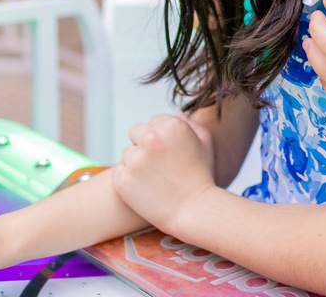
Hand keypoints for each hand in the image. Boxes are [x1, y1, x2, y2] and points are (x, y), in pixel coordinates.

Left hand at [113, 114, 215, 234]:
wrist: (193, 209)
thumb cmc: (201, 175)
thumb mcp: (205, 141)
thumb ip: (188, 123)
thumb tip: (175, 116)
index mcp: (170, 125)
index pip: (152, 122)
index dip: (161, 138)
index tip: (169, 153)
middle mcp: (150, 138)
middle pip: (135, 133)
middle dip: (144, 146)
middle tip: (160, 165)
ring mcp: (135, 159)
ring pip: (127, 154)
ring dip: (137, 163)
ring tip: (156, 179)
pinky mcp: (123, 179)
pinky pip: (120, 173)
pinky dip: (129, 180)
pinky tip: (146, 189)